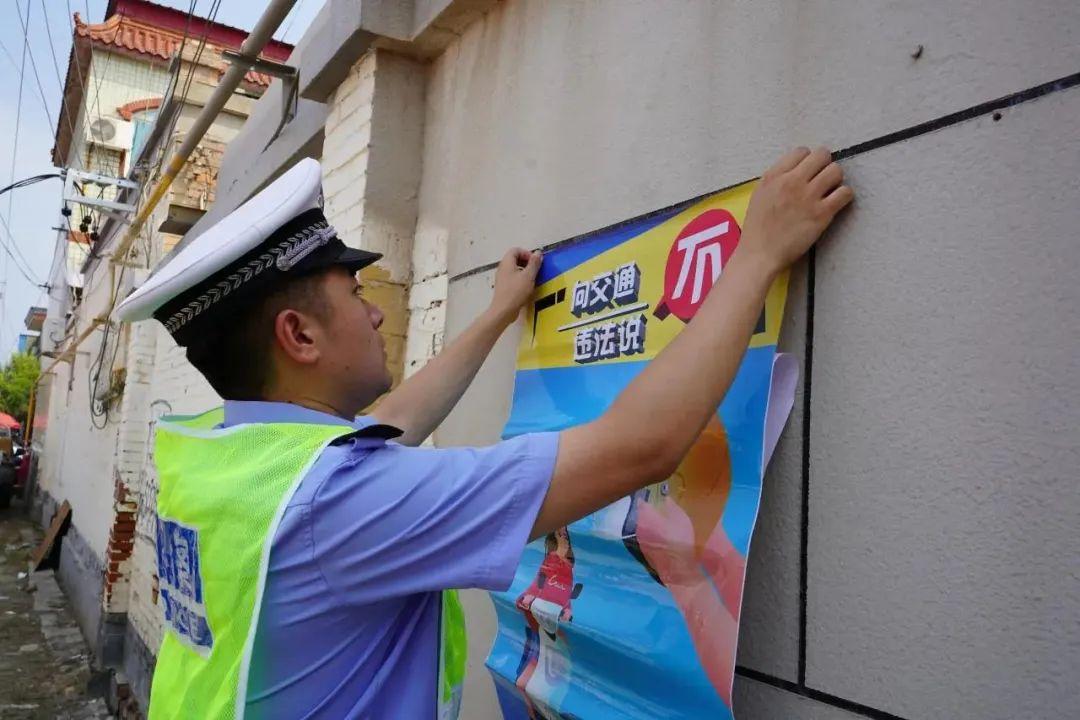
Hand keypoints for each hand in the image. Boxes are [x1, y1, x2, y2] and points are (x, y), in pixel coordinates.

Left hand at [488, 247, 542, 326]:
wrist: (504, 310)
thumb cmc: (516, 292)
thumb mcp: (529, 276)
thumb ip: (534, 263)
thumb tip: (538, 253)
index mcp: (507, 262)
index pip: (515, 250)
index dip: (526, 253)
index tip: (534, 262)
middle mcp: (502, 268)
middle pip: (514, 258)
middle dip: (526, 262)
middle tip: (535, 269)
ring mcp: (502, 278)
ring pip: (514, 269)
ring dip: (524, 271)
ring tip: (532, 278)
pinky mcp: (503, 287)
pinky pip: (513, 278)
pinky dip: (520, 279)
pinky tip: (527, 287)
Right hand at [737, 146, 853, 276]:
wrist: (760, 254)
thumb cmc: (757, 229)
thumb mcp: (759, 195)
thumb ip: (777, 179)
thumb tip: (797, 170)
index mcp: (774, 176)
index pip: (801, 151)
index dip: (808, 161)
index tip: (807, 173)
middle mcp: (791, 181)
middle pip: (822, 155)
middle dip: (825, 165)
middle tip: (822, 180)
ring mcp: (808, 196)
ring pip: (836, 171)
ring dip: (836, 180)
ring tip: (830, 191)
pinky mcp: (821, 213)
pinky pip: (845, 193)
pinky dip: (844, 196)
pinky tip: (836, 203)